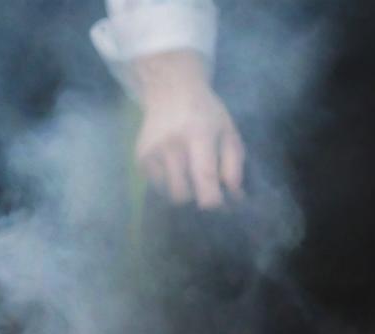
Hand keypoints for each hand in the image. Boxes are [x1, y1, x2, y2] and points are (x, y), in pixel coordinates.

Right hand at [132, 52, 244, 208]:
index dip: (213, 200)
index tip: (220, 204)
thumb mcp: (228, 132)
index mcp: (198, 134)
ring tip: (189, 175)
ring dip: (182, 192)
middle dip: (196, 197)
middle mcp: (171, 144)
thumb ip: (234, 165)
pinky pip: (156, 188)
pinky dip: (169, 185)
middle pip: (182, 194)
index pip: (204, 178)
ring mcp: (151, 152)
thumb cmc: (206, 113)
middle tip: (204, 186)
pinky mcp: (140, 159)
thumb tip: (234, 198)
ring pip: (168, 194)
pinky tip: (175, 168)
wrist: (170, 90)